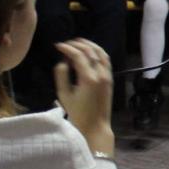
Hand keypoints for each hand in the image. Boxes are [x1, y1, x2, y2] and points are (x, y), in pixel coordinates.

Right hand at [53, 38, 114, 155]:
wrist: (95, 126)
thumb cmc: (77, 113)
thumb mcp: (64, 95)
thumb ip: (62, 76)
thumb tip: (62, 62)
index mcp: (89, 78)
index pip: (79, 56)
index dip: (68, 48)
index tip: (58, 46)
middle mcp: (101, 74)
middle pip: (91, 51)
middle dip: (78, 44)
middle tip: (66, 44)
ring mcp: (108, 75)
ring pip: (101, 53)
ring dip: (89, 46)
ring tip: (77, 43)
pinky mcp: (110, 78)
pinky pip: (105, 60)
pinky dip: (97, 52)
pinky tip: (89, 52)